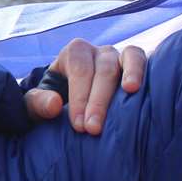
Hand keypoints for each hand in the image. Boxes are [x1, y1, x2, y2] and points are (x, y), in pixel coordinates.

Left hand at [25, 38, 145, 134]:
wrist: (73, 100)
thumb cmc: (55, 101)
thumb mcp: (37, 104)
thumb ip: (37, 104)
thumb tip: (54, 106)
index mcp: (74, 53)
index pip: (79, 70)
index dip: (80, 97)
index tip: (79, 125)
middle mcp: (100, 51)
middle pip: (104, 69)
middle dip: (98, 100)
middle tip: (94, 129)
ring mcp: (121, 56)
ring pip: (129, 58)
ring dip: (130, 74)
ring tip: (130, 91)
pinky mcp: (138, 66)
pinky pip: (144, 61)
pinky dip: (144, 71)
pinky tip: (143, 88)